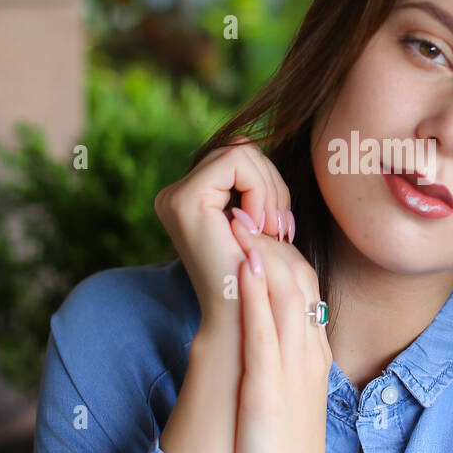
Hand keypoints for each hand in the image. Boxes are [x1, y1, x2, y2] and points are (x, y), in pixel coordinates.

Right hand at [154, 139, 295, 335]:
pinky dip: (260, 190)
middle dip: (271, 185)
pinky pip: (237, 161)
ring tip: (270, 231)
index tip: (279, 227)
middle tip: (279, 230)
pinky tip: (259, 227)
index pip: (238, 156)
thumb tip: (256, 136)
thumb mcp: (261, 223)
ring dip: (269, 190)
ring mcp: (174, 196)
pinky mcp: (185, 200)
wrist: (246, 317)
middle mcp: (173, 195)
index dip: (269, 184)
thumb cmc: (261, 276)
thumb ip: (253, 183)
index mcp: (189, 198)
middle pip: (240, 149)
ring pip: (241, 151)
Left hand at [228, 211, 338, 452]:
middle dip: (273, 239)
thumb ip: (276, 365)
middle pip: (300, 280)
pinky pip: (266, 331)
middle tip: (248, 205)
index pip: (306, 288)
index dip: (283, 252)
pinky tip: (245, 264)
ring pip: (288, 295)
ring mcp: (291, 371)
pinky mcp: (269, 390)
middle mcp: (308, 355)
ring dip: (265, 251)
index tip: (256, 227)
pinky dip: (258, 292)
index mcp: (312, 356)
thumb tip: (255, 341)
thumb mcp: (287, 400)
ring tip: (243, 216)